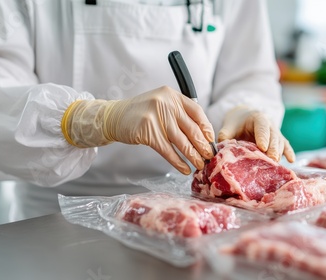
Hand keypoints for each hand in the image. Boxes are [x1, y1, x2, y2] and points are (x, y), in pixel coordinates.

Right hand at [61, 86, 214, 173]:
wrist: (114, 117)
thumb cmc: (141, 113)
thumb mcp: (162, 105)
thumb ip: (179, 114)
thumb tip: (203, 135)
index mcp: (172, 95)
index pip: (197, 112)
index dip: (206, 128)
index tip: (211, 140)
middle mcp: (166, 103)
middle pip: (191, 128)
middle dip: (202, 146)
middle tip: (209, 157)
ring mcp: (156, 117)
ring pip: (181, 141)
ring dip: (193, 156)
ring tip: (200, 165)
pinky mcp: (147, 131)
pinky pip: (168, 150)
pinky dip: (178, 161)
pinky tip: (184, 168)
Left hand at [218, 106, 294, 162]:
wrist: (244, 118)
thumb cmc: (236, 123)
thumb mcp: (229, 126)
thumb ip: (225, 135)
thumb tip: (220, 148)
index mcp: (257, 118)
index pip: (262, 127)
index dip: (263, 137)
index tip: (262, 147)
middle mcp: (270, 124)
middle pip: (274, 136)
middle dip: (273, 148)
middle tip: (271, 159)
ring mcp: (276, 132)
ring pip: (280, 142)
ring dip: (279, 153)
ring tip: (276, 163)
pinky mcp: (279, 140)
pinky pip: (286, 145)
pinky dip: (289, 152)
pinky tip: (291, 160)